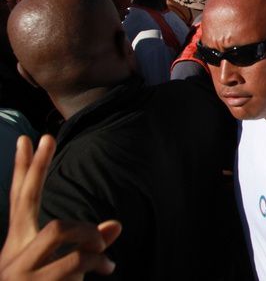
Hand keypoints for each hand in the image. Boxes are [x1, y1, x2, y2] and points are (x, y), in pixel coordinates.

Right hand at [0, 136, 120, 279]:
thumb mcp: (70, 269)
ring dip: (88, 235)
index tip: (27, 139)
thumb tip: (115, 225)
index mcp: (18, 248)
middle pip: (24, 201)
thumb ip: (89, 246)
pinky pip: (76, 259)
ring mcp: (18, 270)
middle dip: (33, 168)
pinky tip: (107, 269)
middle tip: (43, 137)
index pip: (19, 201)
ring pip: (60, 228)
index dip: (21, 171)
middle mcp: (11, 255)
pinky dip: (97, 261)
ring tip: (105, 253)